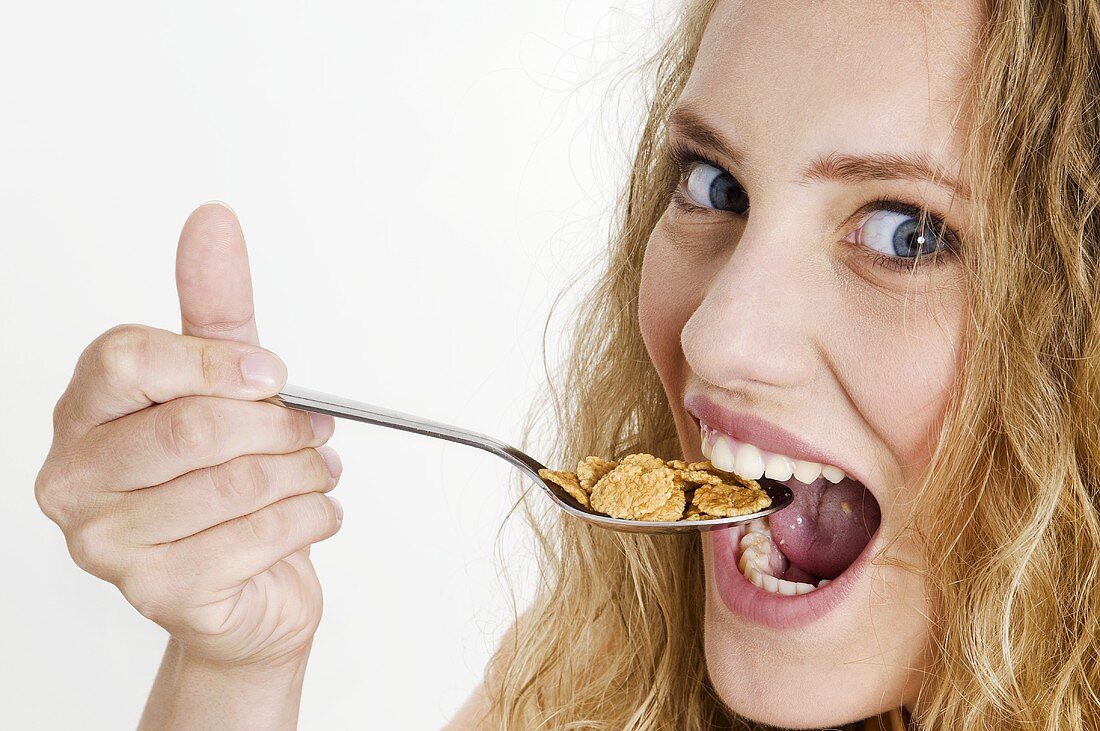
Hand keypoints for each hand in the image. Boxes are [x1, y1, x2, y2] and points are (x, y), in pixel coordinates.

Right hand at [35, 202, 342, 670]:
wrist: (242, 585)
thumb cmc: (225, 477)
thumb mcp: (224, 384)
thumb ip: (214, 307)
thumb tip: (212, 220)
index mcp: (83, 412)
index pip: (128, 360)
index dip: (215, 361)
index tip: (274, 373)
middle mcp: (74, 478)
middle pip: (194, 428)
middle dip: (279, 425)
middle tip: (315, 427)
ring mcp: (106, 543)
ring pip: (235, 484)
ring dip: (305, 472)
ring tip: (321, 468)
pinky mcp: (156, 592)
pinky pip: (256, 538)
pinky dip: (310, 517)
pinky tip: (319, 511)